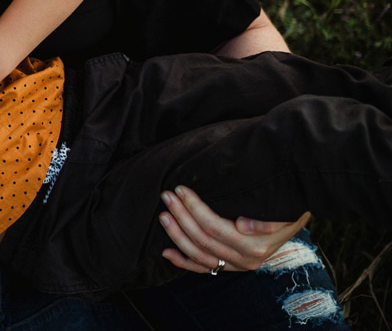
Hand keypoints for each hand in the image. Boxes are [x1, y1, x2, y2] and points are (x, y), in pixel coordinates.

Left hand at [159, 185, 310, 272]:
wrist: (295, 223)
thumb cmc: (286, 210)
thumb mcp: (283, 211)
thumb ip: (266, 221)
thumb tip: (242, 225)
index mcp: (256, 246)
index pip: (215, 227)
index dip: (194, 209)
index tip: (181, 190)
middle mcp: (245, 261)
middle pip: (203, 239)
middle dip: (181, 216)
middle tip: (167, 196)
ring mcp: (237, 266)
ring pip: (199, 255)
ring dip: (177, 235)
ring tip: (163, 215)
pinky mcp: (231, 267)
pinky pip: (203, 268)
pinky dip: (183, 261)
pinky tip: (166, 252)